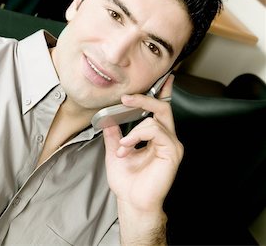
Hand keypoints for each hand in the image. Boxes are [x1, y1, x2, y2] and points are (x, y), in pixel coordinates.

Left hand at [103, 75, 182, 243]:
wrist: (132, 202)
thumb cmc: (128, 182)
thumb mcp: (115, 152)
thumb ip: (114, 135)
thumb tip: (108, 120)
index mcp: (156, 136)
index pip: (161, 109)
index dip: (163, 91)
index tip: (163, 77)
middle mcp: (166, 138)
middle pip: (163, 106)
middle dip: (145, 98)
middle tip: (127, 97)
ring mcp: (171, 144)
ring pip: (158, 117)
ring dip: (135, 127)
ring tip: (123, 145)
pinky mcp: (172, 152)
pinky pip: (156, 131)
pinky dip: (138, 135)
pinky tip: (129, 146)